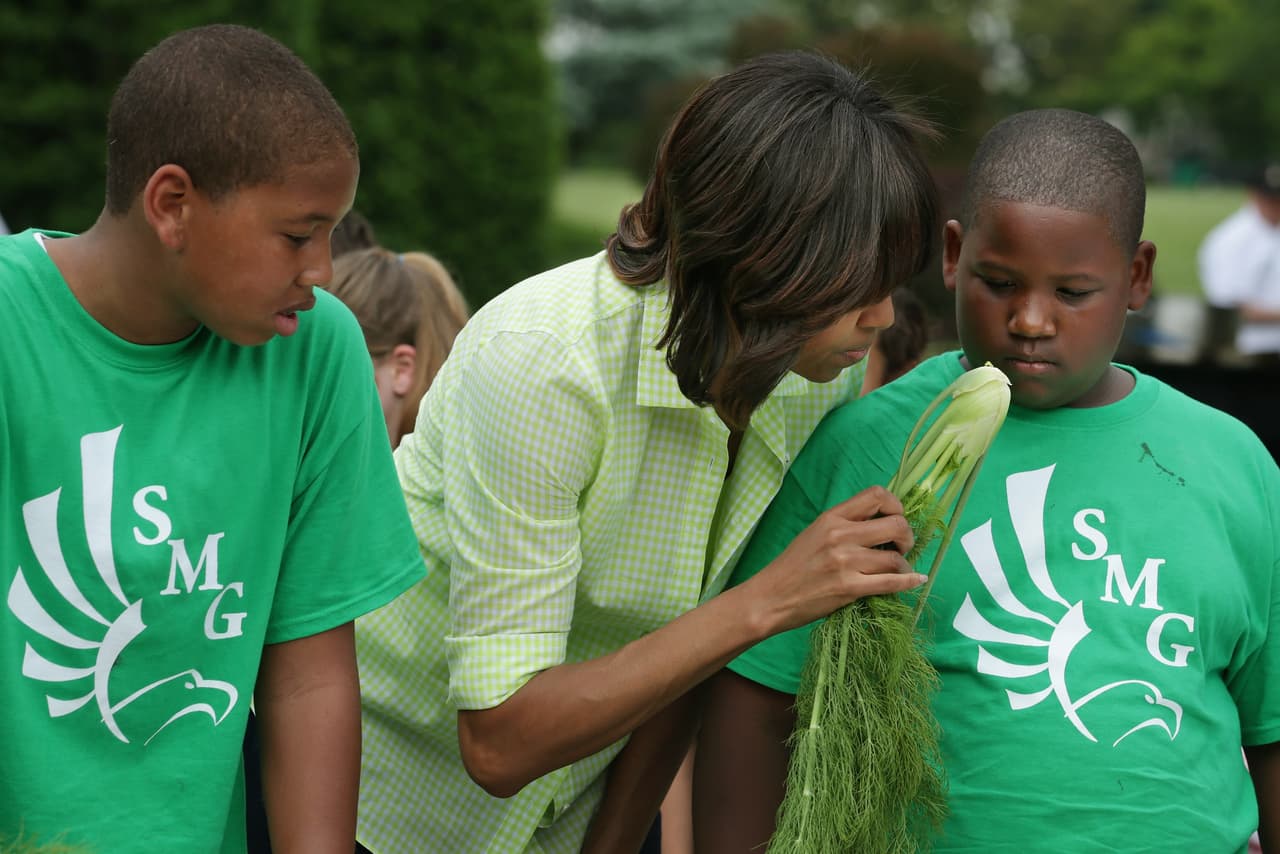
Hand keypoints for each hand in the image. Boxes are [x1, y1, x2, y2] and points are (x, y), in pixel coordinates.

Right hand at [740, 485, 921, 636]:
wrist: (770, 597)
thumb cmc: (793, 566)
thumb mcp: (815, 533)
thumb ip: (845, 525)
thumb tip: (881, 524)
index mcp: (831, 517)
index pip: (876, 495)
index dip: (895, 505)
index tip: (896, 518)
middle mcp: (840, 535)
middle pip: (896, 525)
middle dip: (907, 537)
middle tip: (901, 547)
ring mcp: (845, 562)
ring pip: (895, 558)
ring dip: (904, 564)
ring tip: (897, 569)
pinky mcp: (849, 588)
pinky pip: (891, 582)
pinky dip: (909, 581)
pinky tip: (916, 580)